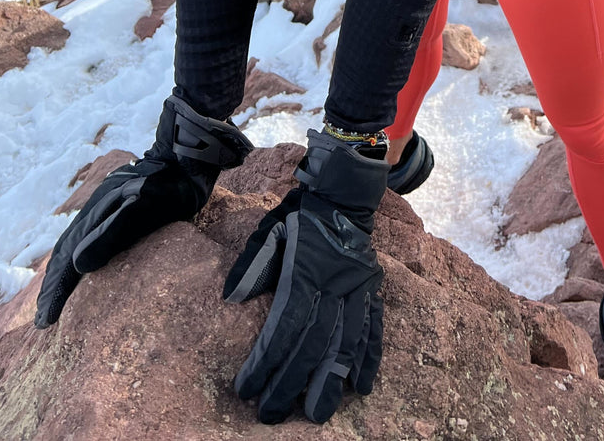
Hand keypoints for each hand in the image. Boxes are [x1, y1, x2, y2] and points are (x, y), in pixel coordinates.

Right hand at [34, 94, 252, 328]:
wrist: (186, 159)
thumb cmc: (169, 187)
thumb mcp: (143, 210)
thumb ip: (112, 233)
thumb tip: (78, 265)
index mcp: (95, 217)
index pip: (67, 260)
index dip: (55, 291)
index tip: (44, 321)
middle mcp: (94, 212)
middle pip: (65, 253)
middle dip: (53, 285)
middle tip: (43, 318)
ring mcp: (105, 208)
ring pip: (75, 244)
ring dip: (63, 272)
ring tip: (56, 296)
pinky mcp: (119, 207)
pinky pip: (89, 236)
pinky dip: (79, 255)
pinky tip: (85, 265)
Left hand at [224, 128, 388, 423]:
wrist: (344, 190)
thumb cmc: (300, 213)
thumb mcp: (268, 228)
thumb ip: (252, 264)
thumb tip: (230, 299)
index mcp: (306, 270)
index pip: (285, 325)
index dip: (266, 360)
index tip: (247, 388)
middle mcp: (335, 283)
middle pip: (314, 342)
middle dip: (291, 382)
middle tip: (272, 414)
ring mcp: (358, 288)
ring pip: (347, 341)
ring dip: (331, 380)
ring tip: (318, 414)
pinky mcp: (372, 289)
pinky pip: (374, 327)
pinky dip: (369, 358)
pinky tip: (363, 386)